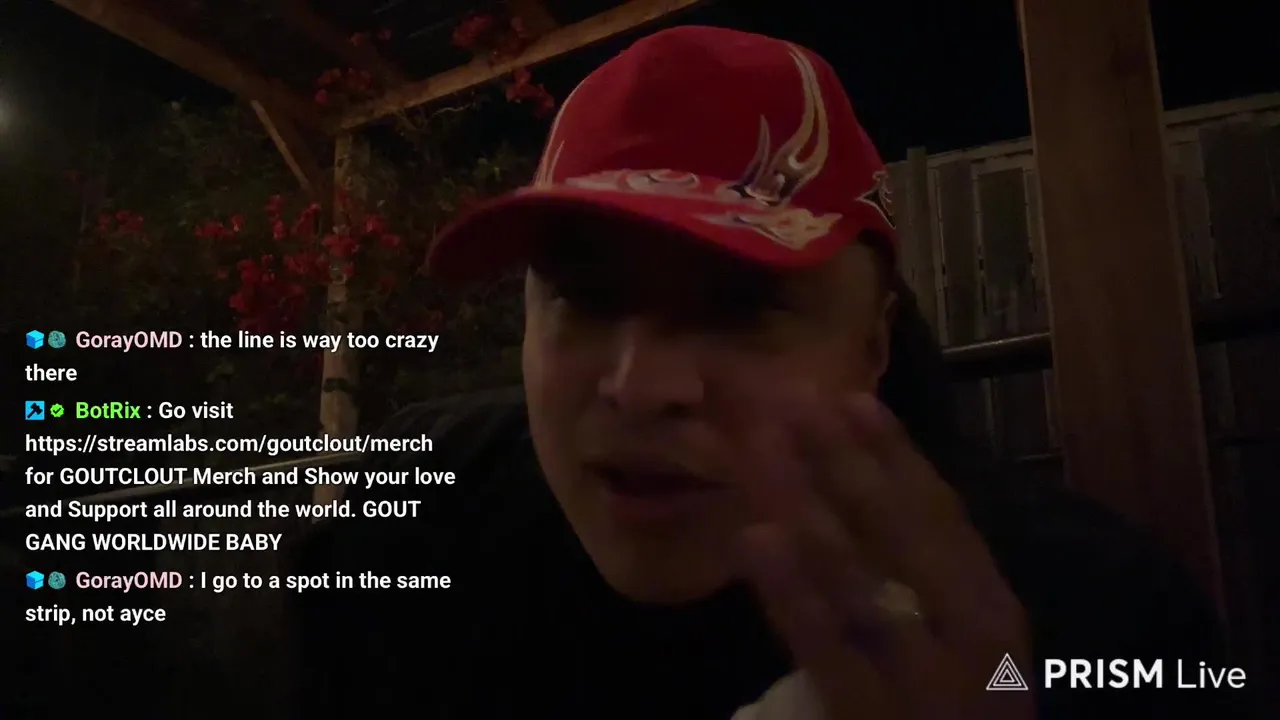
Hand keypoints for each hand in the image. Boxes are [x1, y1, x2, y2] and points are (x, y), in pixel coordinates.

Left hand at [733, 391, 1033, 718]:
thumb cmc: (958, 716)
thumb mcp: (961, 643)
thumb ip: (925, 578)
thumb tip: (862, 485)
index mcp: (994, 609)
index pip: (941, 515)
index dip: (893, 452)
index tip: (849, 397)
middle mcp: (971, 637)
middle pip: (898, 532)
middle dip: (839, 461)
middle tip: (788, 402)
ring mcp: (926, 683)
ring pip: (858, 577)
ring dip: (805, 503)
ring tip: (759, 450)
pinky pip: (828, 649)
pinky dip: (792, 591)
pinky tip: (755, 540)